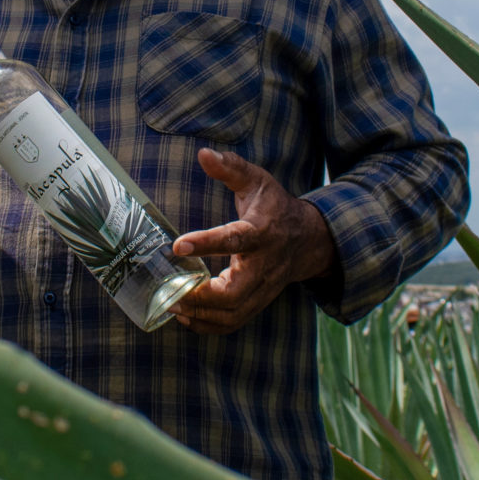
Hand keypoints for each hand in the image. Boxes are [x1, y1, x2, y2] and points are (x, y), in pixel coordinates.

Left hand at [167, 148, 336, 335]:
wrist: (308, 240)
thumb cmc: (275, 207)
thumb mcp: (257, 181)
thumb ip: (230, 168)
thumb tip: (203, 154)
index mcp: (261, 232)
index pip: (234, 240)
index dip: (206, 243)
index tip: (177, 246)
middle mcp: (263, 265)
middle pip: (235, 293)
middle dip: (201, 296)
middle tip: (170, 291)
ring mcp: (262, 288)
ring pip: (233, 314)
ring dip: (200, 314)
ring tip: (171, 305)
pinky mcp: (258, 302)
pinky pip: (233, 322)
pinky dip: (208, 325)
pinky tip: (185, 316)